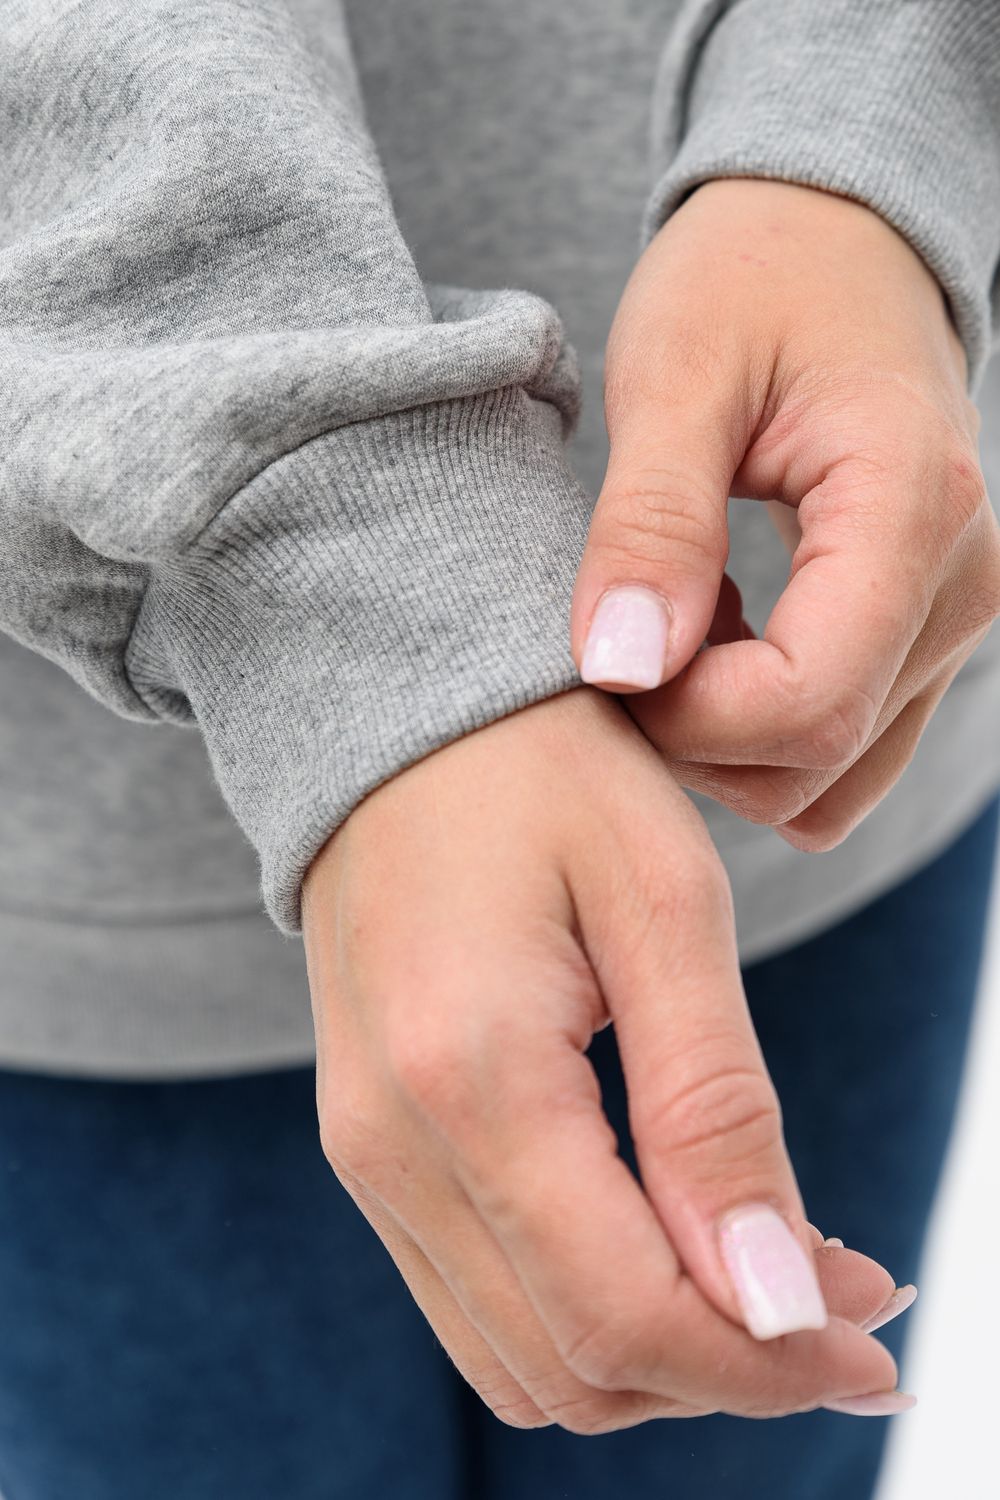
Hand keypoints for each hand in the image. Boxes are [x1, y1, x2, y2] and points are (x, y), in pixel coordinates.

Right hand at [302, 688, 905, 1430]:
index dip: (766, 1364)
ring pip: (525, 1363)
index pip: (626, 1318)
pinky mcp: (371, 1147)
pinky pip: (480, 1301)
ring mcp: (367, 1156)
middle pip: (574, 1370)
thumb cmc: (543, 773)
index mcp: (471, 1079)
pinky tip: (671, 1238)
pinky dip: (589, 1311)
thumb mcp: (664, 904)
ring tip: (771, 1275)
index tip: (876, 1340)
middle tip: (847, 1296)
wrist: (396, 716)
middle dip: (728, 1370)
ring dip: (662, 1354)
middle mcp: (392, 1149)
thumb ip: (715, 1109)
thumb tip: (781, 1301)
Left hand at [572, 178, 999, 848]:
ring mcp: (952, 621)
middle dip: (689, 735)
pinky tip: (717, 636)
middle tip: (620, 634)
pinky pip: (840, 751)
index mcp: (911, 508)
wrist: (837, 237)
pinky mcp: (923, 636)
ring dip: (721, 742)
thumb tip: (621, 670)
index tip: (609, 650)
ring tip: (672, 623)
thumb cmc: (754, 277)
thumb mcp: (676, 373)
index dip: (684, 716)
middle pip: (814, 762)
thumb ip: (650, 523)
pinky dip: (757, 730)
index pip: (810, 704)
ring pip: (827, 781)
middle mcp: (959, 584)